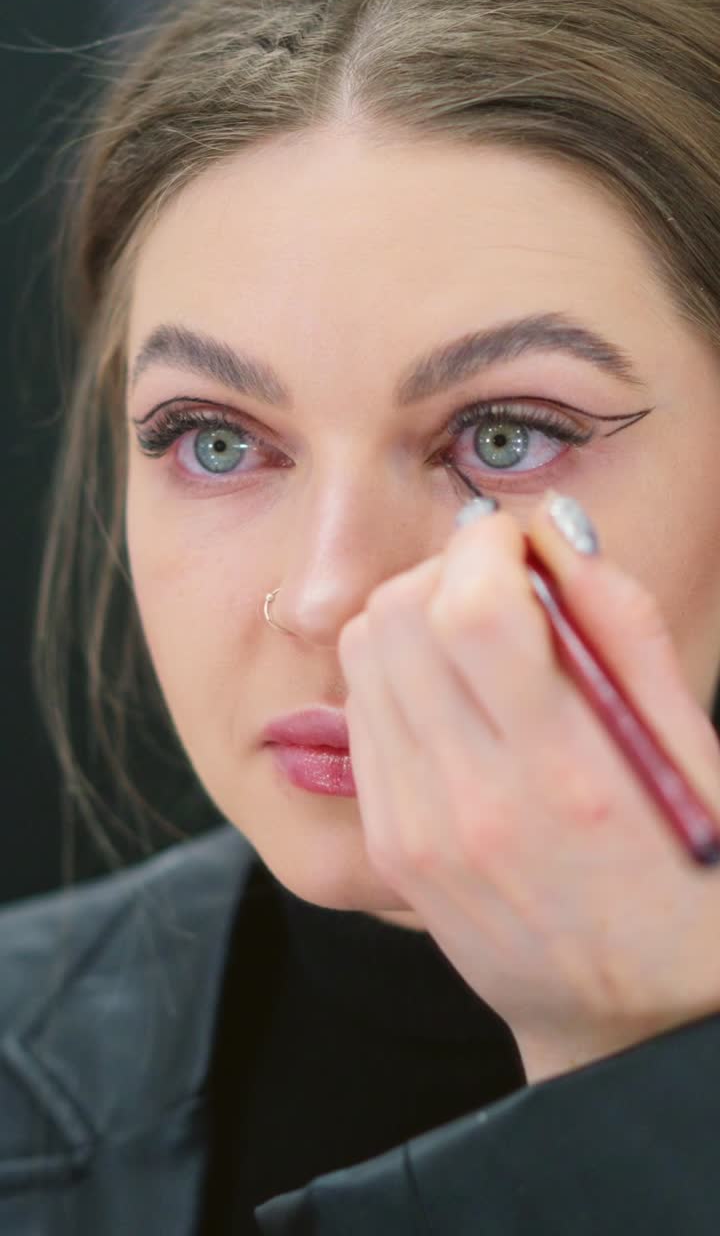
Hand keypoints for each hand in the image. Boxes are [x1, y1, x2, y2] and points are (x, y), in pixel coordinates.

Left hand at [337, 490, 719, 1082]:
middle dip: (444, 568)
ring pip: (366, 655)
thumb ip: (620, 625)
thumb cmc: (686, 879)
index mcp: (568, 769)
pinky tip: (450, 696)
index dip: (487, 543)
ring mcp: (419, 828)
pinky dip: (396, 675)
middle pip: (400, 615)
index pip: (473, 605)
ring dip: (413, 615)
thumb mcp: (693, 747)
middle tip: (495, 585)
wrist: (629, 1018)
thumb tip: (551, 533)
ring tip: (472, 638)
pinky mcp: (390, 846)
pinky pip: (361, 714)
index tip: (514, 542)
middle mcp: (477, 799)